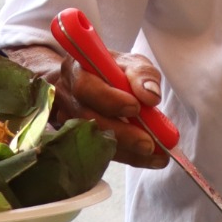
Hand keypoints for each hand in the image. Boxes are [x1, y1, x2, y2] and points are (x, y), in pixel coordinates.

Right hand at [13, 42, 168, 167]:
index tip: (135, 107)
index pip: (86, 86)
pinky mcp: (75, 140)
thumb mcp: (130, 62)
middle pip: (87, 118)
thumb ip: (142, 74)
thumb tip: (151, 96)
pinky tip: (150, 159)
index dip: (109, 99)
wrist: (90, 81)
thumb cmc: (112, 70)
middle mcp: (66, 96)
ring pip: (93, 140)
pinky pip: (100, 152)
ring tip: (156, 156)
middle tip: (148, 143)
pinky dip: (128, 156)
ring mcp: (66, 120)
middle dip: (121, 132)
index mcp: (76, 70)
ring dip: (126, 150)